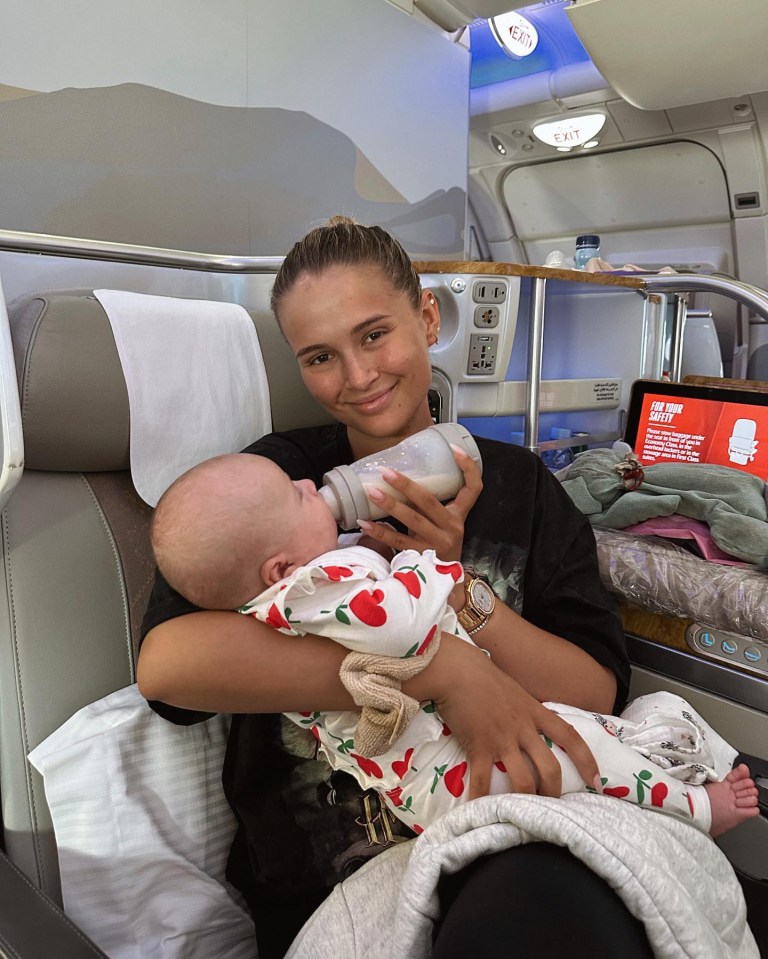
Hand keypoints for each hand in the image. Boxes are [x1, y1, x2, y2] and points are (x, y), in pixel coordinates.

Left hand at [358, 445, 481, 561]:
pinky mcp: (422, 557)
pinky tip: (364, 523)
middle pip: (429, 501)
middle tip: (385, 471)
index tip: (454, 449)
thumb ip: (429, 506)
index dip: (467, 468)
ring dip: (389, 504)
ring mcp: (436, 543)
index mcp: (459, 515)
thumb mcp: (443, 524)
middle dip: (405, 484)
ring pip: (411, 520)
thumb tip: (398, 479)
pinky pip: (397, 541)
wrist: (447, 582)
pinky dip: (379, 531)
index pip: (474, 488)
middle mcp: (451, 527)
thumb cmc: (440, 544)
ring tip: (371, 491)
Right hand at [411, 635, 599, 799]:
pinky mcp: (478, 747)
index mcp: (535, 712)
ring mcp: (501, 739)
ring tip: (522, 814)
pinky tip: (480, 812)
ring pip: (523, 780)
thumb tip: (531, 726)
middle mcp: (523, 728)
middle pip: (550, 768)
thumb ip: (526, 710)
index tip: (596, 781)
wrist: (456, 670)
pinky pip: (482, 781)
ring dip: (525, 802)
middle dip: (554, 793)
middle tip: (552, 807)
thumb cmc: (482, 676)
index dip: (587, 761)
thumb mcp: (515, 691)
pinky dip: (481, 800)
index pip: (569, 737)